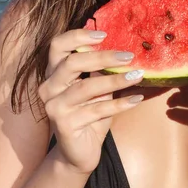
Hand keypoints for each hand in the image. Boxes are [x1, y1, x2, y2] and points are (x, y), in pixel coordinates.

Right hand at [38, 29, 143, 173]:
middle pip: (72, 63)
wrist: (79, 153)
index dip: (78, 36)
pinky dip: (119, 104)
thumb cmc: (90, 114)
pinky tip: (136, 99)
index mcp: (54, 73)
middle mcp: (49, 88)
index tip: (104, 34)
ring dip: (116, 80)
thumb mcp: (97, 88)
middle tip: (128, 56)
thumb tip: (122, 49)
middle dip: (103, 57)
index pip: (58, 46)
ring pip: (87, 87)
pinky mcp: (64, 125)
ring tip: (138, 75)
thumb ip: (101, 70)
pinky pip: (96, 110)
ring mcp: (54, 107)